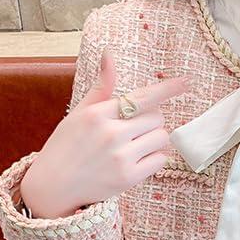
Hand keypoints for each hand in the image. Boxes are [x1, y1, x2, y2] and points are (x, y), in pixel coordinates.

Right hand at [20, 46, 191, 217]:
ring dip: (155, 140)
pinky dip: (154, 158)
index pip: (142, 97)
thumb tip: (109, 54)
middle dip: (151, 121)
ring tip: (135, 146)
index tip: (186, 82)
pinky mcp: (128, 178)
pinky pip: (160, 160)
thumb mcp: (79, 112)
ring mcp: (121, 157)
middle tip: (135, 131)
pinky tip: (137, 160)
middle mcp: (111, 133)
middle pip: (157, 118)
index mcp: (98, 113)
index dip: (167, 89)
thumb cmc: (67, 145)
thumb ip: (101, 86)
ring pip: (161, 138)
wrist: (53, 185)